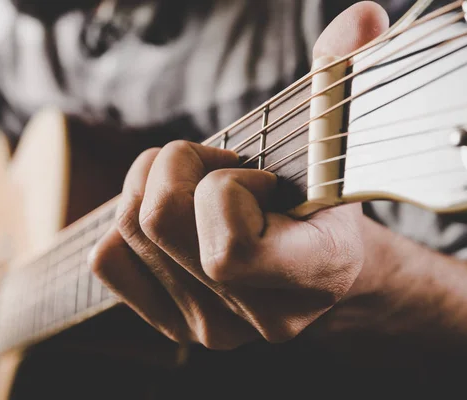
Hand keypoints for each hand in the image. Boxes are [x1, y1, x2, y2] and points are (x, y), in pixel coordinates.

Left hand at [90, 2, 388, 348]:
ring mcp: (211, 329)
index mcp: (314, 273)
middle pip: (161, 223)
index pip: (230, 248)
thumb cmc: (316, 197)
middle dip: (177, 163)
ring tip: (193, 182)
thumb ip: (341, 79)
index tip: (257, 174)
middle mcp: (258, 316)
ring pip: (129, 230)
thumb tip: (360, 16)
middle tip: (212, 160)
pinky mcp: (171, 324)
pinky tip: (169, 217)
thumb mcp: (332, 142)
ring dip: (150, 182)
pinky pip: (106, 258)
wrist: (312, 262)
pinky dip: (123, 221)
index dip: (225, 189)